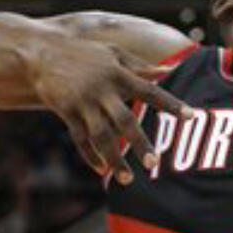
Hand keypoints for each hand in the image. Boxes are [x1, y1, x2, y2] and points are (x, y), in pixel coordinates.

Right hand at [27, 34, 191, 184]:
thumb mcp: (113, 53)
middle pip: (124, 120)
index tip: (190, 116)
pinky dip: (90, 156)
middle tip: (153, 164)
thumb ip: (140, 66)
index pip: (150, 90)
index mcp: (118, 73)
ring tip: (128, 179)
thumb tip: (169, 70)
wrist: (42, 52)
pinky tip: (101, 170)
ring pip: (101, 136)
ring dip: (114, 159)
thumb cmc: (84, 52)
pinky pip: (80, 138)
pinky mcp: (66, 111)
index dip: (170, 103)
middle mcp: (102, 89)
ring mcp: (82, 102)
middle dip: (139, 143)